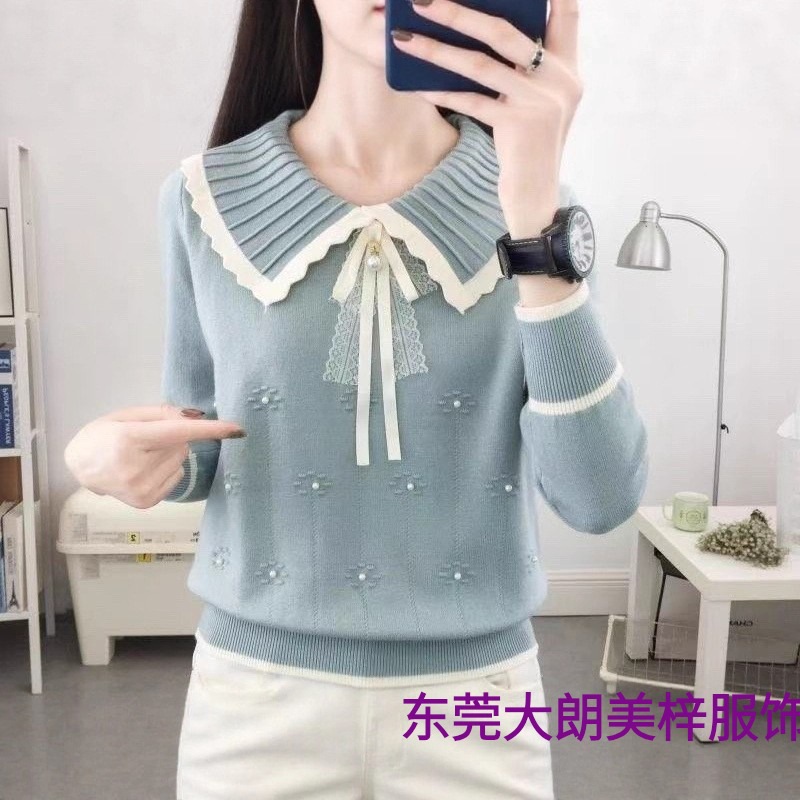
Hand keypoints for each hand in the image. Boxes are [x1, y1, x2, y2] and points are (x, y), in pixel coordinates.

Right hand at [64, 404, 245, 508]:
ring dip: (169, 454)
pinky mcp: (146, 502)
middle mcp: (135, 469)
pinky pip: (176, 477)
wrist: (80, 466)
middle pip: (182, 445)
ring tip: (140, 455)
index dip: (210, 430)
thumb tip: (197, 417)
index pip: (178, 433)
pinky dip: (166, 469)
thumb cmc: (104, 435)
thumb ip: (162, 413)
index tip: (237, 429)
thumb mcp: (127, 416)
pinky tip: (143, 469)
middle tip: (144, 439)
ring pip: (181, 461)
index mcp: (129, 440)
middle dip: (172, 438)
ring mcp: (141, 490)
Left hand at [391, 0, 582, 238]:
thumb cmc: (531, 147)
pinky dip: (441, 92)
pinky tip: (416, 84)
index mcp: (568, 69)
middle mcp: (560, 80)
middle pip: (505, 30)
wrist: (538, 196)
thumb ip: (528, 69)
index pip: (568, 13)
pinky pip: (471, 102)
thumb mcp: (540, 103)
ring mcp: (540, 102)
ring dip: (437, 48)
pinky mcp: (518, 126)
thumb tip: (482, 31)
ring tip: (403, 37)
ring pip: (480, 63)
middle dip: (460, 11)